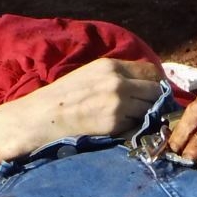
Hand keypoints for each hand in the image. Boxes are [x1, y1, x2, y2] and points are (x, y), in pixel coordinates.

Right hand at [0, 58, 165, 155]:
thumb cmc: (61, 99)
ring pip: (151, 109)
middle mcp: (117, 81)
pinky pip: (139, 126)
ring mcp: (118, 102)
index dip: (156, 84)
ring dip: (147, 117)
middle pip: (156, 90)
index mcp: (110, 66)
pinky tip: (124, 131)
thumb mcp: (89, 76)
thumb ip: (116, 77)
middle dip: (156, 102)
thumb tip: (143, 86)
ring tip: (134, 122)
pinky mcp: (115, 123)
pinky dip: (136, 129)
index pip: (152, 71)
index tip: (153, 95)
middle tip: (149, 112)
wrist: (40, 117)